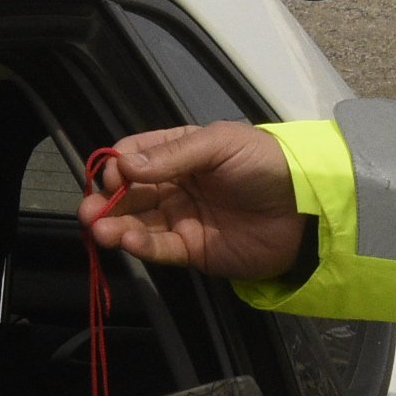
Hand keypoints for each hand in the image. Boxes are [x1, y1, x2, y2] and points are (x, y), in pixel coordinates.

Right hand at [81, 123, 305, 279]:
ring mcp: (182, 219)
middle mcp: (175, 185)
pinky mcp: (193, 250)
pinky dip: (139, 245)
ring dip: (114, 225)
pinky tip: (124, 240)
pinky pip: (159, 248)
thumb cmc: (265, 166)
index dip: (118, 166)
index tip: (113, 176)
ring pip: (137, 223)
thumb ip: (173, 154)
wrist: (306, 211)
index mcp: (181, 153)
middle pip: (129, 193)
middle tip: (88, 210)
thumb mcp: (221, 144)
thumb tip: (124, 165)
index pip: (135, 157)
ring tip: (98, 228)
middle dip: (105, 201)